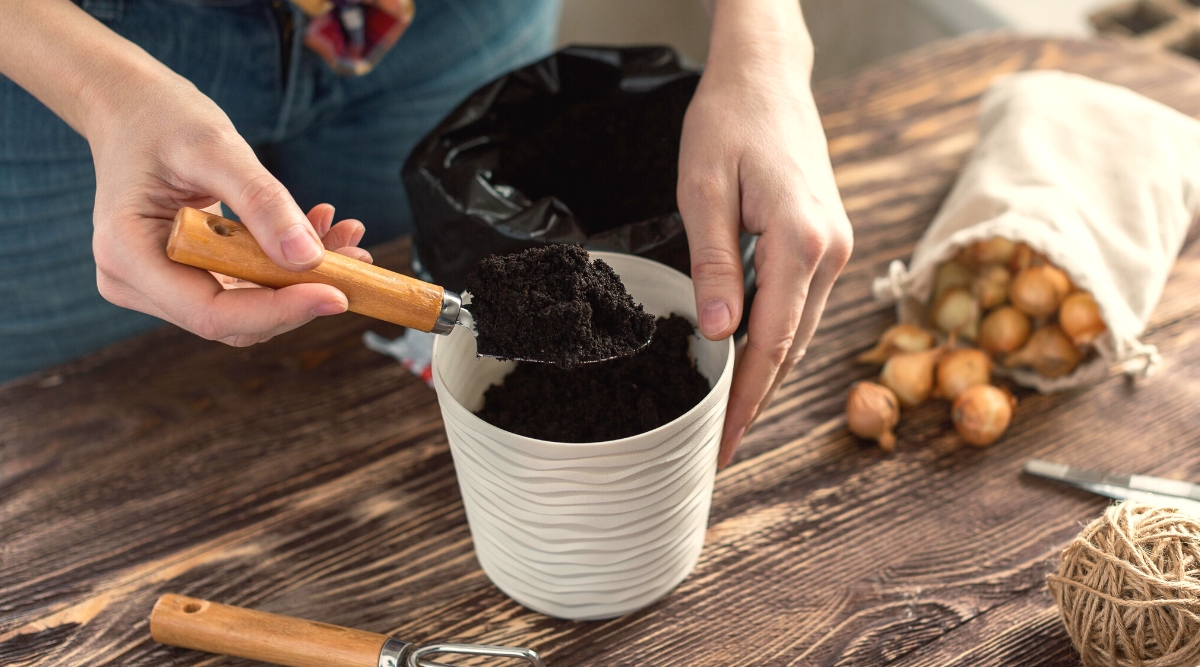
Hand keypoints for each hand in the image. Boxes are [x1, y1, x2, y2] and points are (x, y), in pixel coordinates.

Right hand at [87, 74, 369, 346]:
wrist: (135, 109)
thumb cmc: (161, 118)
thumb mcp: (214, 147)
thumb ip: (261, 201)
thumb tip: (307, 258)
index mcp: (126, 255)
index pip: (211, 313)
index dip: (278, 311)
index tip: (337, 294)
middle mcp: (136, 282)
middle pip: (233, 321)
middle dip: (300, 295)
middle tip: (358, 259)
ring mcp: (161, 285)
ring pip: (247, 308)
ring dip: (303, 280)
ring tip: (347, 237)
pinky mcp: (188, 277)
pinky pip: (246, 287)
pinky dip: (287, 266)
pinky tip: (321, 231)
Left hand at [678, 0, 852, 466]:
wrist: (766, 76)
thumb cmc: (727, 123)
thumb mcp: (703, 189)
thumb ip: (713, 264)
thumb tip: (720, 336)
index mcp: (801, 238)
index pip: (771, 341)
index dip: (745, 399)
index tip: (721, 443)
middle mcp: (832, 250)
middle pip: (791, 347)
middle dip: (756, 402)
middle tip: (720, 450)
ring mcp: (837, 247)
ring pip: (799, 331)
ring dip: (766, 377)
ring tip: (729, 420)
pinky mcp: (828, 242)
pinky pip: (801, 307)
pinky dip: (775, 342)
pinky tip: (748, 365)